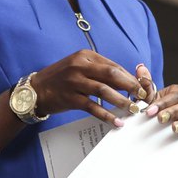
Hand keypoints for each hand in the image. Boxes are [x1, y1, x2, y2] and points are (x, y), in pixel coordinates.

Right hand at [30, 50, 144, 125]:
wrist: (35, 90)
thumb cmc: (61, 79)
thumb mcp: (79, 67)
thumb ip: (99, 70)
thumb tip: (126, 80)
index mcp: (85, 56)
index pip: (114, 66)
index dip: (130, 77)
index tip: (141, 87)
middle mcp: (80, 66)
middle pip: (112, 75)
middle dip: (130, 86)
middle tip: (142, 97)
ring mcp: (74, 82)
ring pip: (104, 90)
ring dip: (121, 101)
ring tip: (133, 109)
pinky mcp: (70, 98)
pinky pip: (93, 107)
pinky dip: (106, 115)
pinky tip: (116, 121)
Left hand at [137, 62, 177, 137]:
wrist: (158, 116)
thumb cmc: (155, 105)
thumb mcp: (149, 96)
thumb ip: (145, 84)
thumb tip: (140, 68)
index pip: (173, 96)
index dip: (162, 103)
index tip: (150, 110)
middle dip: (172, 113)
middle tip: (160, 119)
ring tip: (175, 128)